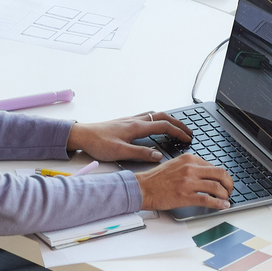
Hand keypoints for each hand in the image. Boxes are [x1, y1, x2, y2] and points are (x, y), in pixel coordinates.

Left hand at [67, 113, 191, 163]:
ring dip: (168, 120)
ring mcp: (131, 119)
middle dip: (177, 123)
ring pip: (155, 115)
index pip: (163, 126)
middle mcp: (135, 120)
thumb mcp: (120, 152)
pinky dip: (158, 119)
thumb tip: (159, 155)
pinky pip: (147, 116)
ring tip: (177, 127)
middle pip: (162, 117)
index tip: (188, 138)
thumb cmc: (99, 143)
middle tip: (189, 131)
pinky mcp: (126, 122)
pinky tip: (156, 125)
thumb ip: (141, 153)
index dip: (178, 132)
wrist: (83, 135)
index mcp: (137, 127)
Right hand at [137, 154, 233, 213]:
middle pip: (220, 173)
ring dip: (225, 195)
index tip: (224, 183)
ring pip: (216, 187)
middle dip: (229, 183)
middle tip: (230, 190)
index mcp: (189, 159)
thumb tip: (207, 175)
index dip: (222, 176)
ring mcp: (188, 182)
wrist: (143, 188)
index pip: (213, 165)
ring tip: (226, 199)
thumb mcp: (176, 164)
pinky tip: (222, 206)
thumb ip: (192, 167)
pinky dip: (219, 204)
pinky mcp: (185, 196)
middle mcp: (190, 168)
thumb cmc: (157, 178)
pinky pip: (208, 200)